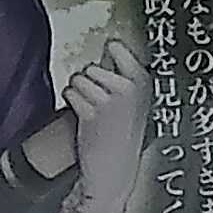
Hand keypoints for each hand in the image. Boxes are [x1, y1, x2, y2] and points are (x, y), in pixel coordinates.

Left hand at [60, 41, 150, 212]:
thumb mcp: (134, 99)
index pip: (116, 47)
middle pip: (91, 66)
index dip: (108, 54)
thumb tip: (110, 44)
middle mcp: (128, 88)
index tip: (110, 58)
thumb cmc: (123, 132)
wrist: (115, 168)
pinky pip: (70, 92)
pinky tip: (83, 116)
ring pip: (78, 79)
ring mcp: (109, 101)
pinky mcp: (90, 114)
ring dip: (79, 92)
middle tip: (99, 102)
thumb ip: (123, 72)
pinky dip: (71, 102)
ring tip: (91, 109)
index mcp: (143, 81)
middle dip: (89, 81)